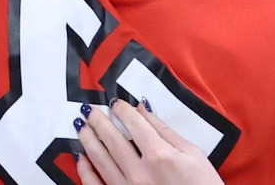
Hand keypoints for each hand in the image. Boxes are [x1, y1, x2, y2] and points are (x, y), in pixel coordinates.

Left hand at [78, 100, 223, 184]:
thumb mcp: (193, 155)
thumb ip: (164, 130)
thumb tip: (143, 109)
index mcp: (160, 156)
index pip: (133, 124)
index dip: (122, 110)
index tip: (115, 103)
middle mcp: (140, 172)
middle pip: (112, 139)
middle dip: (98, 121)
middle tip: (89, 110)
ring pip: (100, 159)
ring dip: (88, 140)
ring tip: (81, 127)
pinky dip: (85, 170)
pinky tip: (81, 158)